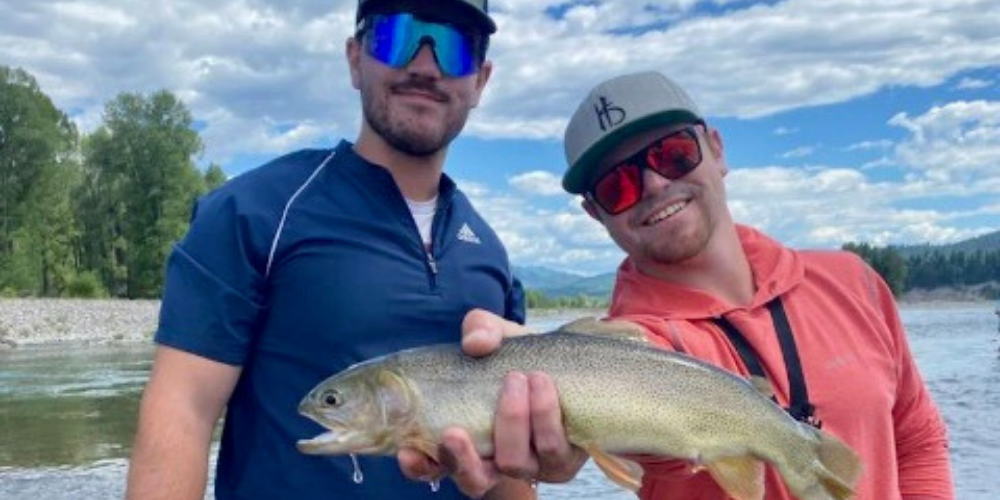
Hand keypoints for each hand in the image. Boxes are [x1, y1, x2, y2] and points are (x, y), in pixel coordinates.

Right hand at [397, 309, 588, 497]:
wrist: (566, 363)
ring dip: (511, 420)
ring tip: (517, 378)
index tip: (408, 451)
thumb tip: (475, 343)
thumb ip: (480, 330)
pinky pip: (552, 452)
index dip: (417, 466)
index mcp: (463, 440)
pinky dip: (544, 415)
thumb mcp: (495, 337)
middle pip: (472, 480)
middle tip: (455, 429)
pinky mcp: (561, 463)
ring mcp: (528, 465)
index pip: (431, 467)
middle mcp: (492, 461)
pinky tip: (541, 384)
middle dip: (462, 457)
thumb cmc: (518, 357)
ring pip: (513, 463)